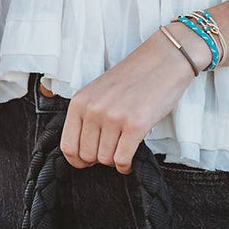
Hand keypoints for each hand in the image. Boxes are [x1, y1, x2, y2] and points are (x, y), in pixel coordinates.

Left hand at [57, 27, 202, 173]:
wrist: (161, 62)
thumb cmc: (131, 79)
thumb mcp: (98, 92)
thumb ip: (87, 117)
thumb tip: (82, 153)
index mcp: (80, 101)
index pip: (68, 146)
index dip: (78, 159)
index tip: (88, 160)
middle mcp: (94, 109)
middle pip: (87, 156)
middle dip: (100, 159)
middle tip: (112, 148)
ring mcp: (114, 117)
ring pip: (106, 160)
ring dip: (115, 160)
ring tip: (123, 147)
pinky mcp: (135, 125)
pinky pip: (122, 160)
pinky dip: (126, 166)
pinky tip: (131, 158)